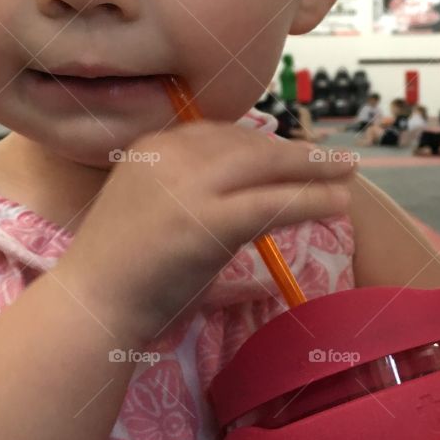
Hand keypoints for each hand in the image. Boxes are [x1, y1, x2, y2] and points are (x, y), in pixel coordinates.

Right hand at [58, 121, 354, 344]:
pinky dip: (311, 200)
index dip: (264, 143)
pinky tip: (338, 202)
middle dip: (295, 152)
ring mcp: (189, 184)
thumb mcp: (157, 208)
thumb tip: (255, 189)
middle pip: (249, 144)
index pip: (222, 133)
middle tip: (333, 158)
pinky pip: (272, 203)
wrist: (92, 305)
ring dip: (313, 169)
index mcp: (154, 145)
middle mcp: (171, 153)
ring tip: (347, 173)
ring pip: (266, 167)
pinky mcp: (209, 220)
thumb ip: (197, 188)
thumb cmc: (122, 269)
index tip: (292, 152)